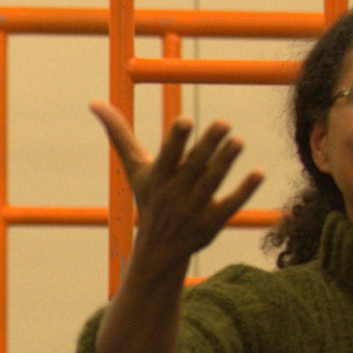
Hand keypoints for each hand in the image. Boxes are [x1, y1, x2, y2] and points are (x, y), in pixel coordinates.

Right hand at [91, 103, 263, 280]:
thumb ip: (120, 134)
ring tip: (238, 142)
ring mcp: (195, 209)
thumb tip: (94, 102)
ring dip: (226, 162)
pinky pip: (230, 205)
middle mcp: (176, 193)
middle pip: (194, 166)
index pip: (167, 156)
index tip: (185, 121)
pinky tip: (258, 173)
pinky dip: (244, 191)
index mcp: (158, 178)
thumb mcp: (134, 168)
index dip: (176, 140)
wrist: (158, 250)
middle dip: (207, 145)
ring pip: (212, 183)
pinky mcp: (213, 222)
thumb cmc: (149, 198)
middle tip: (224, 123)